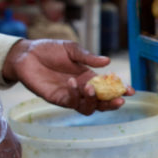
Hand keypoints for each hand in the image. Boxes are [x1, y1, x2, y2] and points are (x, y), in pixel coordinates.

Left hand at [2, 40, 131, 115]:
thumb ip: (88, 58)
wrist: (26, 54)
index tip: (131, 90)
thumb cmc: (49, 50)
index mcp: (89, 76)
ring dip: (94, 101)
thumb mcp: (71, 49)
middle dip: (112, 103)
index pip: (108, 87)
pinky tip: (73, 82)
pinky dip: (75, 94)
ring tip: (91, 88)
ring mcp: (71, 95)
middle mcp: (82, 89)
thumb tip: (108, 62)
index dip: (120, 90)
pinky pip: (71, 103)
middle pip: (102, 102)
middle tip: (120, 99)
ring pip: (89, 108)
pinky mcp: (58, 99)